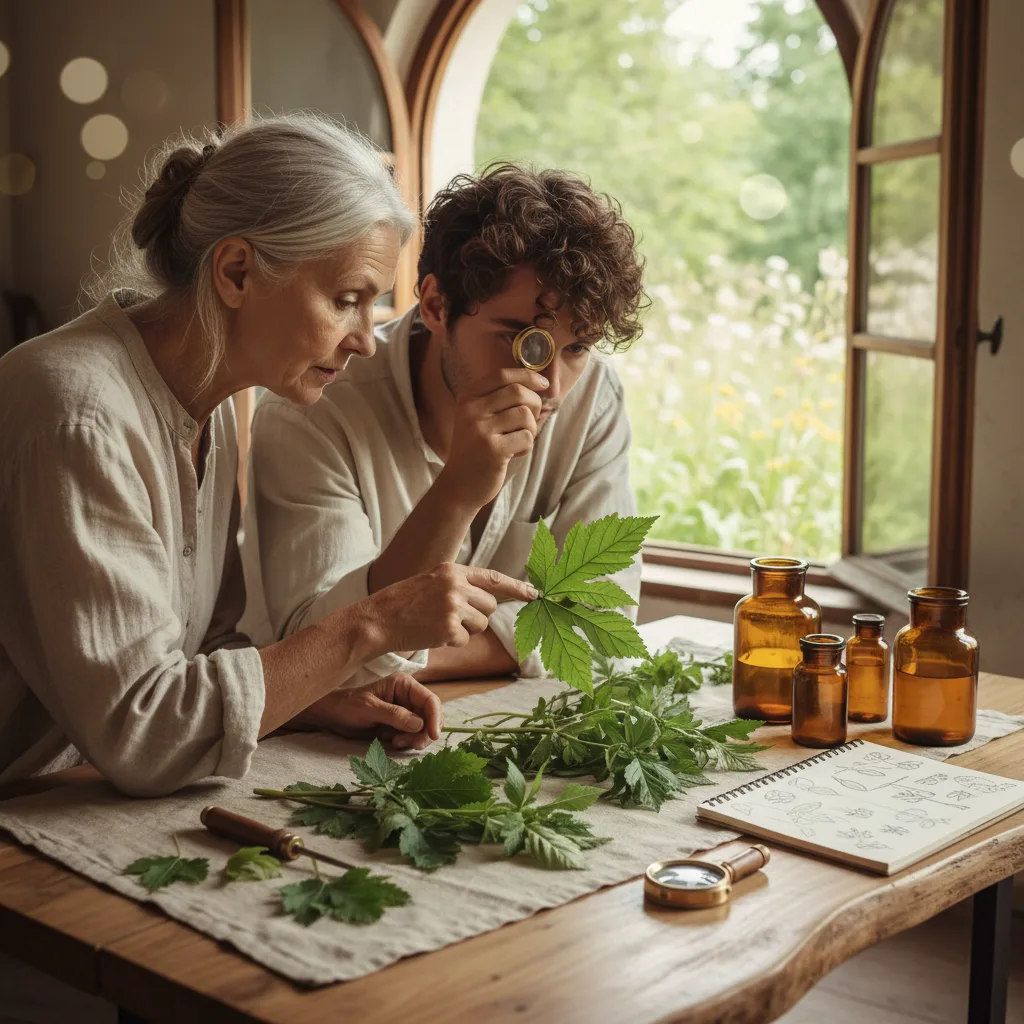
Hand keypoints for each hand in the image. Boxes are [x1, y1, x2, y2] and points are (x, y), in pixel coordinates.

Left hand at [290, 673, 442, 750]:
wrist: (334, 716)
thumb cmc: (348, 706)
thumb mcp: (369, 709)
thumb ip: (394, 715)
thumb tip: (419, 724)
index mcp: (404, 685)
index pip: (429, 700)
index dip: (435, 718)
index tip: (434, 736)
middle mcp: (408, 697)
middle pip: (430, 716)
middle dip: (425, 732)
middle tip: (413, 745)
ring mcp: (406, 712)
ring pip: (423, 728)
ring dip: (414, 739)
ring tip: (394, 743)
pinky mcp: (400, 725)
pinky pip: (413, 736)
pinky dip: (406, 742)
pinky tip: (391, 742)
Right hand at [362, 562, 537, 653]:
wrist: (377, 619)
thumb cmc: (402, 603)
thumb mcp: (431, 582)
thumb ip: (458, 585)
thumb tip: (487, 600)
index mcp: (452, 570)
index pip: (493, 578)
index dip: (517, 587)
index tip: (535, 594)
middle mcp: (456, 585)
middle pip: (490, 606)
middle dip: (478, 616)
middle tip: (452, 619)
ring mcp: (453, 606)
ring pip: (480, 625)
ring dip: (464, 631)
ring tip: (437, 624)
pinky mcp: (449, 628)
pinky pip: (465, 640)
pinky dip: (451, 642)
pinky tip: (432, 635)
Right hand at [440, 368, 547, 507]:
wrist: (459, 485)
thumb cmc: (477, 449)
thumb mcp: (481, 419)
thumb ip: (505, 401)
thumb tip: (543, 387)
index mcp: (468, 397)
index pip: (503, 375)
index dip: (528, 376)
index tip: (543, 385)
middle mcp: (471, 410)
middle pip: (518, 392)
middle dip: (535, 404)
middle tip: (530, 422)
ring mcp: (480, 429)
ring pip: (525, 415)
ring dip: (531, 428)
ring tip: (518, 440)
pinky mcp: (492, 450)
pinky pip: (526, 437)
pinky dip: (527, 446)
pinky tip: (514, 453)